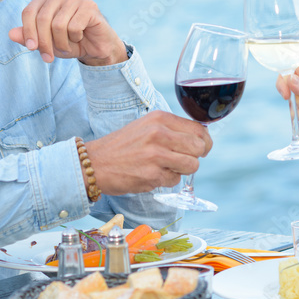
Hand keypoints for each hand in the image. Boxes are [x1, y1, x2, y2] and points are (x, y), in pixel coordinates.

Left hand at [8, 0, 127, 65]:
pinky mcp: (90, 5)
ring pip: (58, 24)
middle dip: (44, 42)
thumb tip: (11, 34)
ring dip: (61, 43)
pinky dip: (75, 38)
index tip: (32, 48)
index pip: (29, 12)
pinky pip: (74, 26)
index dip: (28, 32)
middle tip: (48, 57)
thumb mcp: (44, 42)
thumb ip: (27, 37)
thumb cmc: (68, 42)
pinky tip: (80, 37)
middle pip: (42, 18)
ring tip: (67, 46)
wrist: (94, 48)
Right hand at [85, 111, 211, 194]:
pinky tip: (151, 174)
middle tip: (183, 160)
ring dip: (182, 170)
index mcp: (160, 118)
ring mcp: (156, 155)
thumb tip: (200, 138)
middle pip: (199, 147)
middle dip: (195, 156)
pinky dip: (166, 180)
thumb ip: (171, 129)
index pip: (198, 129)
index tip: (201, 148)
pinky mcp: (152, 175)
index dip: (204, 141)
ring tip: (165, 167)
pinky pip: (175, 180)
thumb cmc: (122, 146)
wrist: (94, 164)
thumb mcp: (146, 126)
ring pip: (192, 165)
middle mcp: (160, 134)